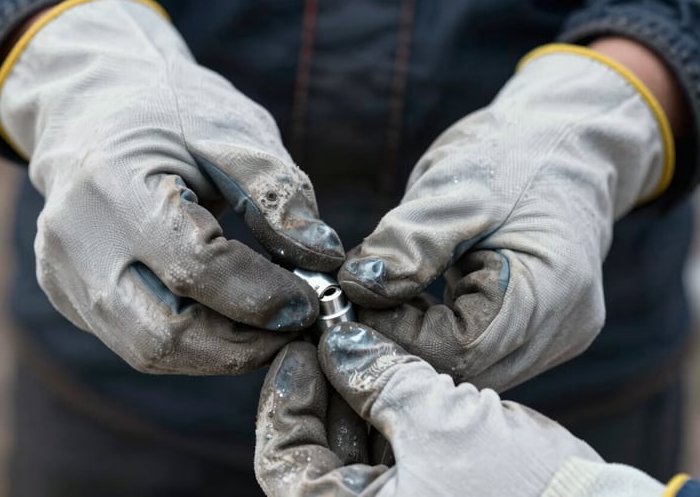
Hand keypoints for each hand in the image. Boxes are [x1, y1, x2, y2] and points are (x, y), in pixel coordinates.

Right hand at [0, 0, 343, 373]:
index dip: (262, 296)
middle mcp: (75, 241)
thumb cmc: (170, 112)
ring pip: (149, 351)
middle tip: (293, 329)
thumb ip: (277, 194)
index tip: (309, 301)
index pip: (195, 267)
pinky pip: (137, 341)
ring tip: (266, 328)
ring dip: (220, 352)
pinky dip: (193, 343)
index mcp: (113, 184)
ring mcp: (64, 275)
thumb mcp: (231, 131)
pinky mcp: (68, 295)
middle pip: (164, 334)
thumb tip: (321, 259)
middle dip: (243, 345)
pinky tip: (227, 318)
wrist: (92, 109)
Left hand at [255, 322, 619, 496]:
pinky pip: (388, 434)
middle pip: (317, 444)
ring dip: (355, 384)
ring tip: (358, 333)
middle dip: (323, 384)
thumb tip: (337, 342)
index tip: (298, 349)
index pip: (284, 464)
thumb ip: (377, 378)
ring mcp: (402, 496)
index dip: (283, 402)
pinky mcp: (428, 478)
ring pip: (352, 435)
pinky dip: (385, 396)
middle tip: (330, 329)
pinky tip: (389, 356)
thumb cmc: (524, 488)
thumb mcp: (440, 424)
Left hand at [338, 44, 673, 389]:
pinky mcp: (529, 332)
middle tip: (352, 304)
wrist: (565, 143)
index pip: (462, 349)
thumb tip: (356, 289)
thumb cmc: (516, 155)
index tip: (350, 304)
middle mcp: (558, 329)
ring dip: (411, 339)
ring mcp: (548, 335)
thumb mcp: (457, 188)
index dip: (397, 336)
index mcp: (552, 290)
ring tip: (378, 295)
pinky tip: (405, 301)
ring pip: (463, 366)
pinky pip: (471, 351)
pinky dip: (430, 333)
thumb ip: (408, 243)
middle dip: (397, 342)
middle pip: (462, 368)